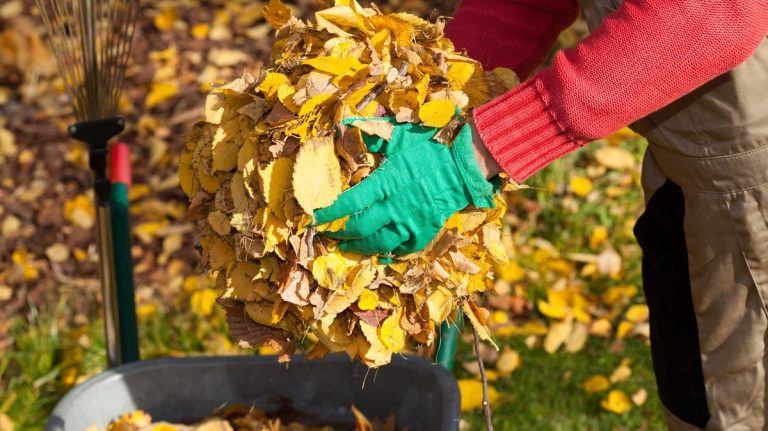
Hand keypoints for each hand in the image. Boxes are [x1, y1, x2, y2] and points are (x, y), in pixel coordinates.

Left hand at [313, 116, 496, 255]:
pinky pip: (404, 249)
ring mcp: (411, 222)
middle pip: (360, 228)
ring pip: (379, 244)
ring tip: (347, 247)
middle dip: (340, 234)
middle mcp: (395, 206)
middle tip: (328, 235)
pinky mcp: (425, 231)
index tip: (315, 217)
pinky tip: (381, 253)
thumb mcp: (399, 135)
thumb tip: (346, 123)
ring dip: (360, 247)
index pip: (350, 202)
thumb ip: (371, 132)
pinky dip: (390, 253)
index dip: (330, 213)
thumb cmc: (430, 148)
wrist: (464, 165)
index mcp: (386, 183)